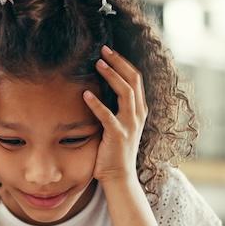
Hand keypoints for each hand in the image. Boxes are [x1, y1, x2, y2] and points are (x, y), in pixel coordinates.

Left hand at [83, 45, 148, 184]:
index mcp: (139, 109)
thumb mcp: (119, 124)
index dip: (123, 62)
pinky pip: (108, 116)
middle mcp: (138, 114)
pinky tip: (85, 94)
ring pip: (125, 92)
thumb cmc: (114, 150)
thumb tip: (99, 88)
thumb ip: (115, 107)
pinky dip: (97, 104)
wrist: (119, 176)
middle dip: (118, 62)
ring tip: (97, 64)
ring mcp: (130, 125)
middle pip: (133, 79)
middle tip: (103, 50)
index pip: (136, 78)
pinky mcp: (118, 136)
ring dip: (111, 75)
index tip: (108, 51)